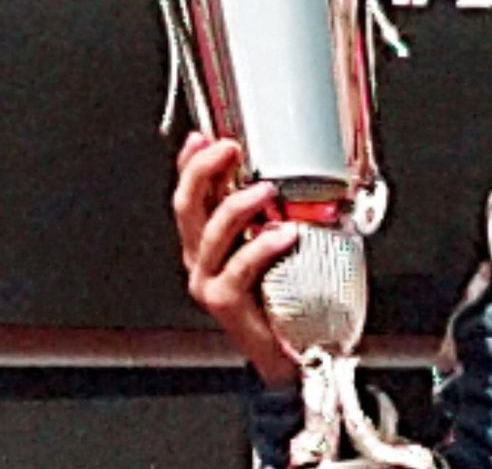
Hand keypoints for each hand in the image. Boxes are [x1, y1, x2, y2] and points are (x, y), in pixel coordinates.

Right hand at [173, 131, 299, 387]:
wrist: (293, 355)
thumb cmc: (290, 297)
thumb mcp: (283, 245)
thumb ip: (283, 214)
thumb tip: (304, 180)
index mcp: (211, 241)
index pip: (191, 194)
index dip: (191, 163)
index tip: (204, 136)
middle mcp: (202, 258)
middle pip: (187, 206)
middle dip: (204, 170)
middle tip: (229, 148)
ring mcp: (210, 281)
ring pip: (210, 232)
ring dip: (237, 204)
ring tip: (265, 190)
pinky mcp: (225, 302)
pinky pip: (239, 267)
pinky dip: (262, 246)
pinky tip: (283, 234)